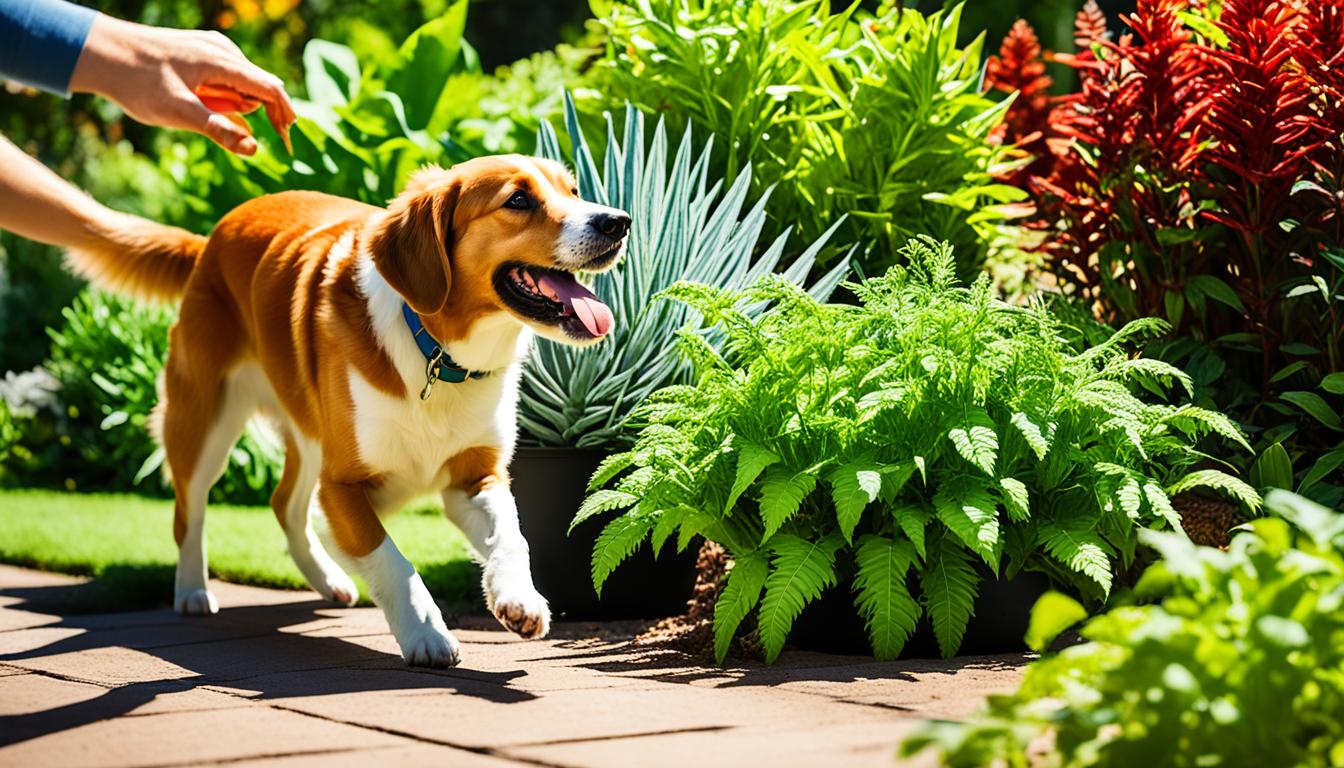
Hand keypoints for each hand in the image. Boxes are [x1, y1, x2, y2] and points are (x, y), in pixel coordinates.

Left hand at [69, 15, 294, 155]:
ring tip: (199, 114)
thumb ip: (218, 130)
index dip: (284, 115)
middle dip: (259, 113)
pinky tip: (199, 103)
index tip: (287, 141)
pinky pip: (224, 76)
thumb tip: (254, 149)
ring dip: (234, 105)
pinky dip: (222, 95)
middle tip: (237, 137)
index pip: (270, 88)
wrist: (97, 51)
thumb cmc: (136, 81)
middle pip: (258, 85)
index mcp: (221, 60)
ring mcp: (209, 47)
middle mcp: (221, 49)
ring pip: (240, 82)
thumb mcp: (178, 112)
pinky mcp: (198, 50)